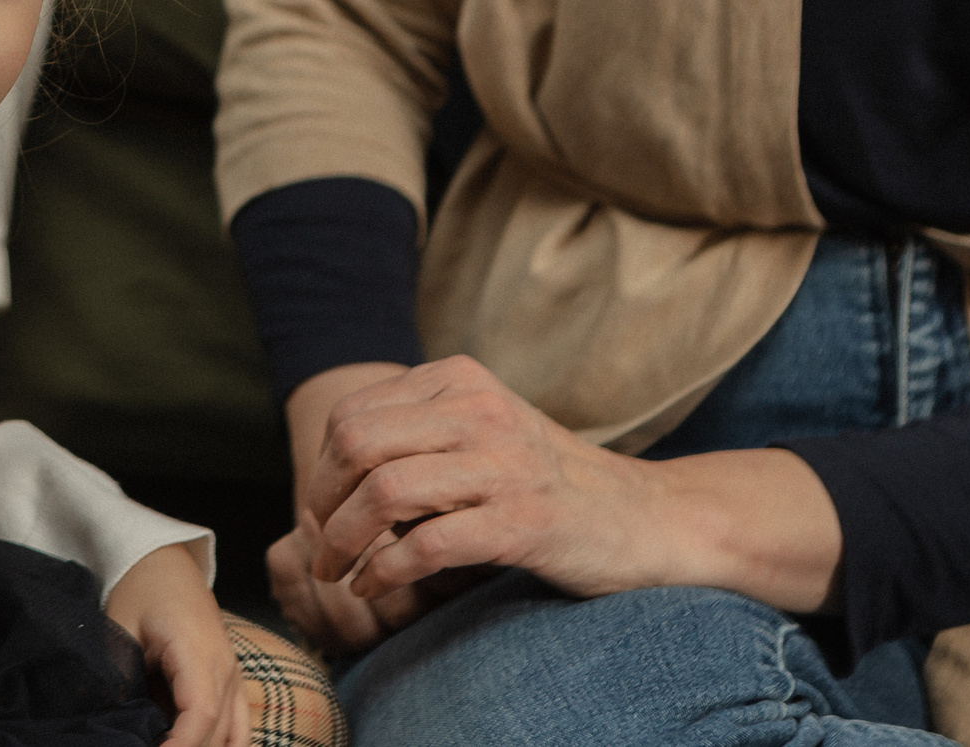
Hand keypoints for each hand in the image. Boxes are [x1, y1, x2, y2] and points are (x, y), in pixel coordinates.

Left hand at [105, 543, 244, 746]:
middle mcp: (225, 666)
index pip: (200, 713)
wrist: (165, 561)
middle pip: (217, 732)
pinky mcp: (231, 680)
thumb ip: (119, 676)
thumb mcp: (119, 628)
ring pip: (233, 735)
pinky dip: (225, 746)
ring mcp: (233, 675)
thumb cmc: (140, 590)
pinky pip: (240, 726)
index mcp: (197, 650)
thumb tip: (114, 724)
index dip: (180, 746)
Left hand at [298, 356, 839, 615]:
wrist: (651, 520)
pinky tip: (375, 587)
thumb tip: (330, 470)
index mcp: (462, 381)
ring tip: (335, 572)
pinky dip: (385, 571)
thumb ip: (420, 432)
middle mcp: (480, 412)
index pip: (353, 413)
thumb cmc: (552, 484)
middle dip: (322, 501)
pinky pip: (427, 544)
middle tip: (318, 544)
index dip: (320, 467)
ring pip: (383, 492)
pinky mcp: (525, 522)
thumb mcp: (484, 433)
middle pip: (356, 445)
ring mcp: (504, 465)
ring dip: (342, 541)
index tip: (320, 508)